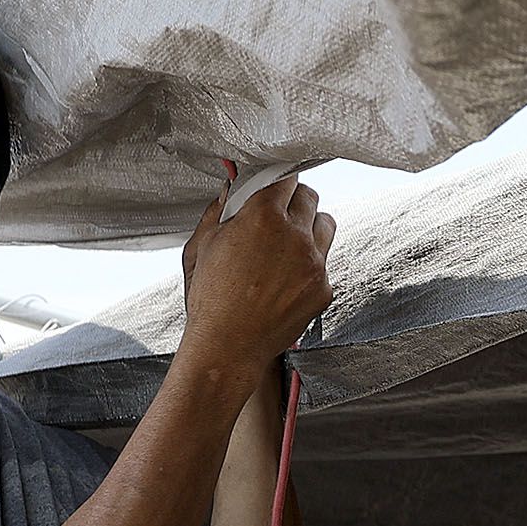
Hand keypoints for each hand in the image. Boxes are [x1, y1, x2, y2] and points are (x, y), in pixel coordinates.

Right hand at [181, 179, 335, 370]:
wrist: (228, 347)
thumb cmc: (210, 300)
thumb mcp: (201, 246)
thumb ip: (220, 210)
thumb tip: (233, 188)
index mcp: (262, 217)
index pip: (286, 178)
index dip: (278, 180)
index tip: (273, 185)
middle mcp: (295, 235)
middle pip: (309, 196)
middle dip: (293, 200)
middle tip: (277, 214)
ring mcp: (314, 263)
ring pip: (325, 224)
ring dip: (309, 226)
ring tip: (286, 243)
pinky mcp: (324, 287)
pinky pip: (324, 261)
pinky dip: (310, 263)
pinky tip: (286, 278)